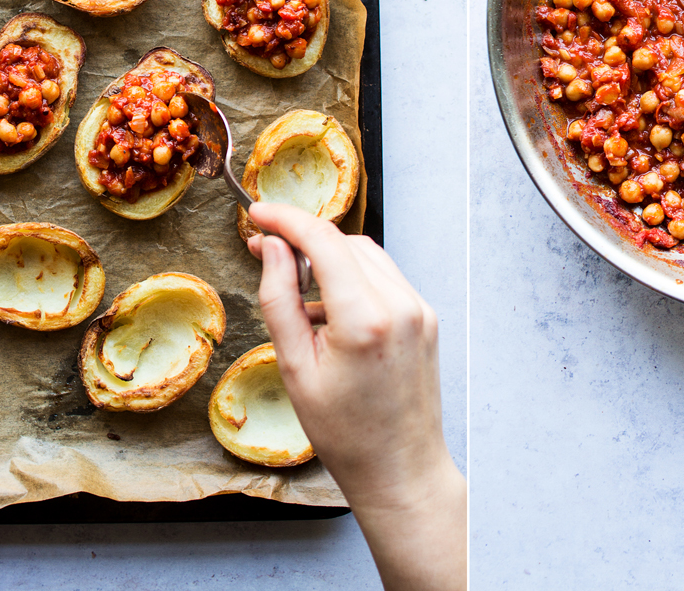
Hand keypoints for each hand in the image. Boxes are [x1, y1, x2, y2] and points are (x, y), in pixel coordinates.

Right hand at [249, 203, 465, 590]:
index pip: (324, 241)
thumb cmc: (346, 433)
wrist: (401, 469)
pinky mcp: (426, 316)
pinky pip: (384, 277)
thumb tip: (271, 248)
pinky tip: (328, 308)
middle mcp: (401, 304)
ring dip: (329, 256)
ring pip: (367, 255)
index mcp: (366, 318)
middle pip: (345, 242)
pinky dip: (353, 277)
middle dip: (304, 238)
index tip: (257, 212)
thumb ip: (279, 299)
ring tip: (294, 286)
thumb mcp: (296, 368)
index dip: (286, 219)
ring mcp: (419, 309)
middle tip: (263, 247)